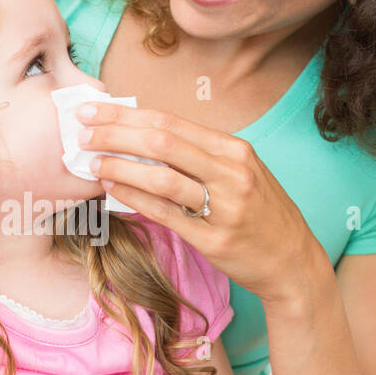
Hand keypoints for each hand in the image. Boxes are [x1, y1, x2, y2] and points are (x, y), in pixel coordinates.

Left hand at [75, 101, 322, 305]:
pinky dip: (135, 198)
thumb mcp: (240, 173)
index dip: (127, 115)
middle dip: (116, 134)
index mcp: (235, 149)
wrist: (292, 261)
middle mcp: (232, 172)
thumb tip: (142, 138)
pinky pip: (166, 213)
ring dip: (121, 167)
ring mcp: (225, 206)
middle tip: (82, 135)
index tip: (94, 112)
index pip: (171, 121)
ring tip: (93, 164)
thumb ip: (199, 156)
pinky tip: (112, 190)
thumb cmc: (259, 214)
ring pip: (162, 176)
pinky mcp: (215, 239)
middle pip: (162, 142)